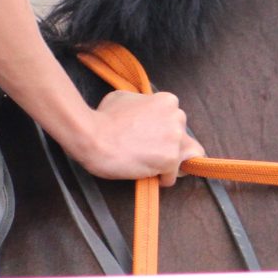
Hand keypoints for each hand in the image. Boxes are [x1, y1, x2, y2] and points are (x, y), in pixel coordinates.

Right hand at [70, 90, 205, 185]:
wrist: (93, 136)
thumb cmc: (105, 118)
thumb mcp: (126, 98)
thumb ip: (144, 104)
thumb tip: (144, 112)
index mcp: (168, 101)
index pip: (178, 121)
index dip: (165, 132)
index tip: (153, 139)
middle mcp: (177, 117)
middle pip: (184, 140)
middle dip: (170, 147)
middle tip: (150, 153)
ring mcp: (175, 138)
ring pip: (183, 159)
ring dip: (169, 164)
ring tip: (152, 166)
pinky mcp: (170, 159)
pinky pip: (172, 176)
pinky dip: (161, 179)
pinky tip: (147, 174)